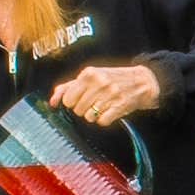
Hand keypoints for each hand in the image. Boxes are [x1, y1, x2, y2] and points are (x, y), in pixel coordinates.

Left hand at [47, 61, 164, 129]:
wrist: (142, 81)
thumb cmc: (113, 78)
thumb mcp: (90, 76)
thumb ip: (68, 86)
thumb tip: (52, 101)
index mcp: (88, 73)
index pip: (68, 98)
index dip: (72, 102)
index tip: (79, 99)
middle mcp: (99, 82)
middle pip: (77, 109)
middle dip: (83, 109)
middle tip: (94, 102)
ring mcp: (110, 94)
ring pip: (88, 117)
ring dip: (94, 115)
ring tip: (102, 106)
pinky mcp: (120, 106)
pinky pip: (102, 121)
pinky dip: (104, 119)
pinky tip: (109, 111)